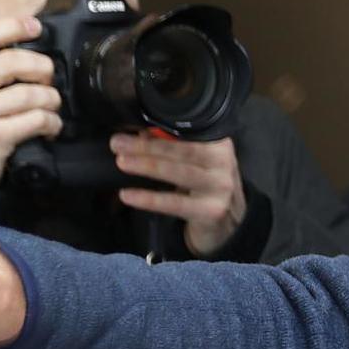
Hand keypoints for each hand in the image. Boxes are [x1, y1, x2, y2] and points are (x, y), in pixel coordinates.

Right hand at [0, 15, 60, 187]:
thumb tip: (14, 53)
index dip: (10, 26)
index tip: (35, 26)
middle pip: (10, 61)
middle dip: (41, 67)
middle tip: (50, 77)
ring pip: (28, 93)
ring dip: (51, 99)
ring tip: (52, 107)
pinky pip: (34, 121)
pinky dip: (51, 123)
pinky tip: (50, 127)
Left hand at [113, 133, 248, 256]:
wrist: (229, 222)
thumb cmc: (206, 185)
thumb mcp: (196, 162)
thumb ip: (173, 146)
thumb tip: (139, 133)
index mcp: (218, 144)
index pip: (188, 132)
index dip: (159, 128)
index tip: (131, 126)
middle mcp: (223, 163)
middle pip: (183, 150)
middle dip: (147, 146)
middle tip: (118, 143)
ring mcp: (220, 188)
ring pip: (180, 173)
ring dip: (148, 166)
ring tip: (122, 162)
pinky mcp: (211, 211)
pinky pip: (176, 203)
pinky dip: (150, 199)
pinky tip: (128, 195)